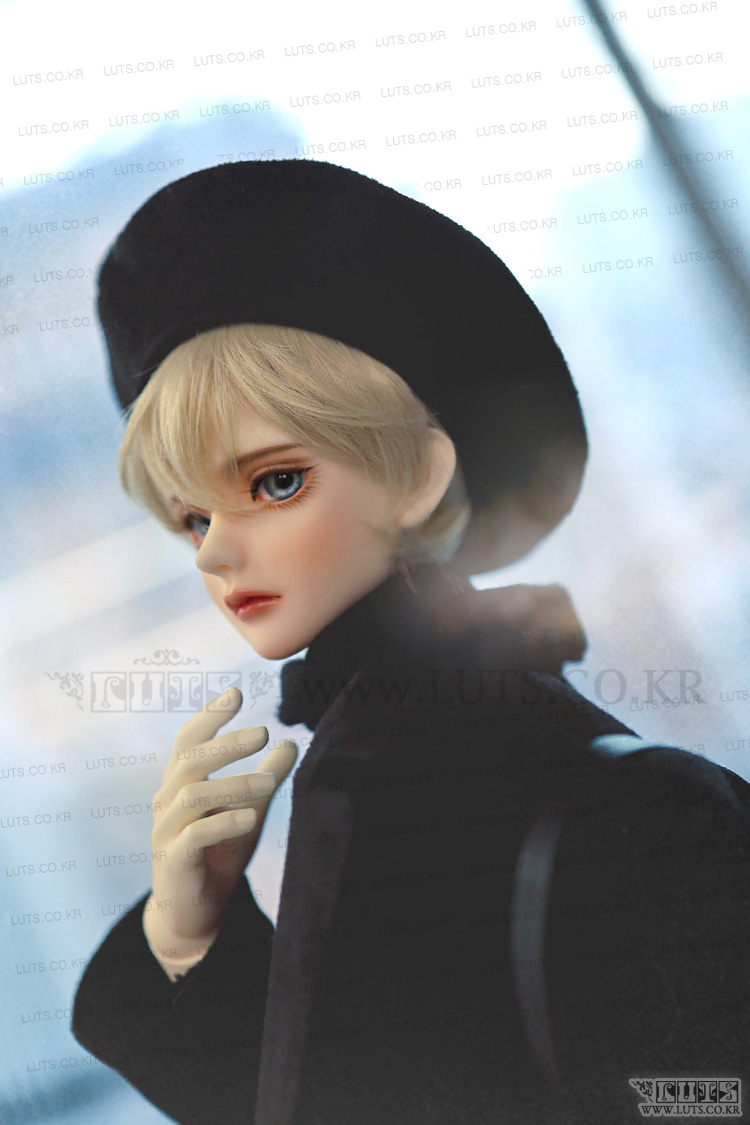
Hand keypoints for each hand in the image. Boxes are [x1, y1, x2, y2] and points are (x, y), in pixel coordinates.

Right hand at [142, 687, 296, 977]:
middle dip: (227, 742)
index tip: (235, 692)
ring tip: (269, 783)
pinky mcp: (173, 861)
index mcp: (181, 784)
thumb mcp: (249, 810)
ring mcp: (166, 831)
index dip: (209, 715)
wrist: (196, 914)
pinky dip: (223, 822)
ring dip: (234, 783)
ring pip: (193, 794)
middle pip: (190, 760)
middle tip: (264, 731)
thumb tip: (291, 742)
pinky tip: (250, 818)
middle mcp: (167, 802)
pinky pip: (194, 835)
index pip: (188, 740)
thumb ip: (266, 778)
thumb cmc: (220, 854)